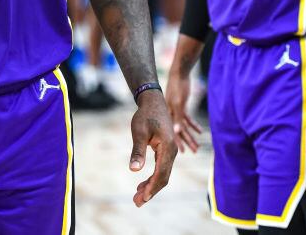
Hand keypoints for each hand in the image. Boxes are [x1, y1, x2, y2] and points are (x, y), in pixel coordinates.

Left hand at [129, 89, 177, 206]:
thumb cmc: (145, 115)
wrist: (153, 103)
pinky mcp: (166, 152)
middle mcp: (172, 152)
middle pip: (163, 178)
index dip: (152, 187)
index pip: (161, 173)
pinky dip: (152, 178)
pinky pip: (161, 169)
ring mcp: (170, 152)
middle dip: (151, 191)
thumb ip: (137, 150)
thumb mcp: (138, 131)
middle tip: (137, 202)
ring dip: (151, 186)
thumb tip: (133, 169)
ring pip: (163, 175)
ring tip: (137, 197)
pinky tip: (142, 184)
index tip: (142, 198)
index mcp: (168, 148)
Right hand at [165, 73, 201, 152]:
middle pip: (179, 131)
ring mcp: (176, 110)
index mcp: (168, 115)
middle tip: (194, 152)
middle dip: (186, 141)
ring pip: (184, 126)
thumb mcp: (178, 103)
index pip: (173, 132)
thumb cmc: (177, 88)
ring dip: (191, 135)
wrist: (179, 74)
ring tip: (197, 146)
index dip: (177, 142)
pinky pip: (187, 118)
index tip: (182, 153)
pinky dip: (193, 124)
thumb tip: (175, 132)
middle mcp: (171, 114)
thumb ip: (177, 118)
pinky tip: (200, 131)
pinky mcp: (181, 105)